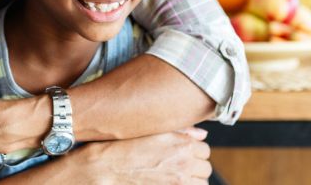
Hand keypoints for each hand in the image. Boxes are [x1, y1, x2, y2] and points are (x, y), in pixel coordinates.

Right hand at [65, 128, 212, 184]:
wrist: (104, 168)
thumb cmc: (124, 147)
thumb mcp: (153, 131)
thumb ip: (183, 131)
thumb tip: (202, 135)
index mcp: (184, 145)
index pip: (205, 150)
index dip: (194, 151)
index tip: (184, 153)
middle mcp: (185, 165)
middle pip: (205, 168)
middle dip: (195, 167)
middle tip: (179, 166)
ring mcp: (179, 183)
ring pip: (201, 184)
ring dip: (193, 180)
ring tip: (176, 177)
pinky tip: (169, 183)